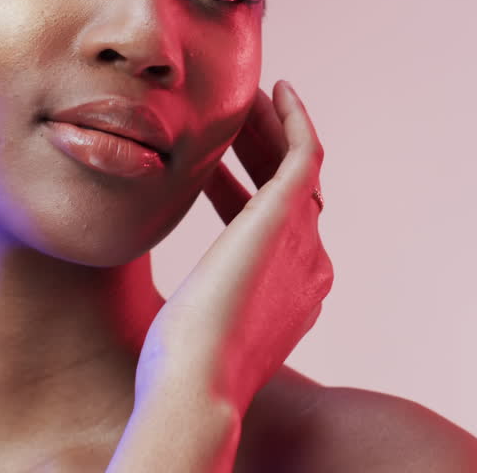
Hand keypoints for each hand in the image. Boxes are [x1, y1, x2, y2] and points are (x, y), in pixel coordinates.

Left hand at [134, 79, 332, 413]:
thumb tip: (165, 299)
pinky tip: (276, 92)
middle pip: (291, 193)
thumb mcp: (193, 327)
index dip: (238, 188)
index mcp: (292, 297)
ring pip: (296, 167)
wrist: (197, 384)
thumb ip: (197, 304)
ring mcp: (307, 242)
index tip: (206, 166)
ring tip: (244, 99)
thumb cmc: (179, 372)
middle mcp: (311, 268)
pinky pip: (305, 153)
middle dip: (260, 152)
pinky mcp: (292, 216)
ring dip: (270, 130)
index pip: (270, 229)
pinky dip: (295, 120)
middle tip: (230, 120)